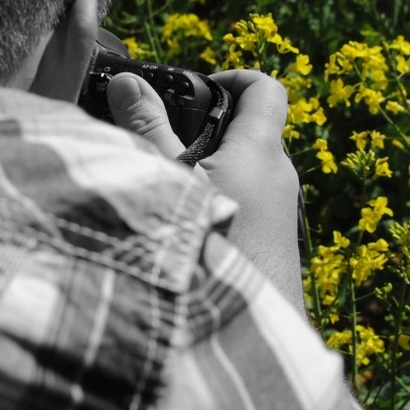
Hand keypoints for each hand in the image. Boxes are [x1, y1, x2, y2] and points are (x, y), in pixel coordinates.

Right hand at [106, 70, 303, 311]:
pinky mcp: (276, 240)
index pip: (267, 88)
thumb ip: (145, 128)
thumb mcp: (166, 180)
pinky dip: (222, 196)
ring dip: (214, 166)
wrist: (240, 332)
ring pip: (250, 169)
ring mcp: (282, 211)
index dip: (235, 77)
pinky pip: (251, 201)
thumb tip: (126, 82)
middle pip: (254, 129)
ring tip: (171, 184)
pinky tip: (186, 222)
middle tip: (170, 138)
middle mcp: (281, 176)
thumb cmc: (205, 248)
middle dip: (213, 126)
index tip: (199, 88)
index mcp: (260, 151)